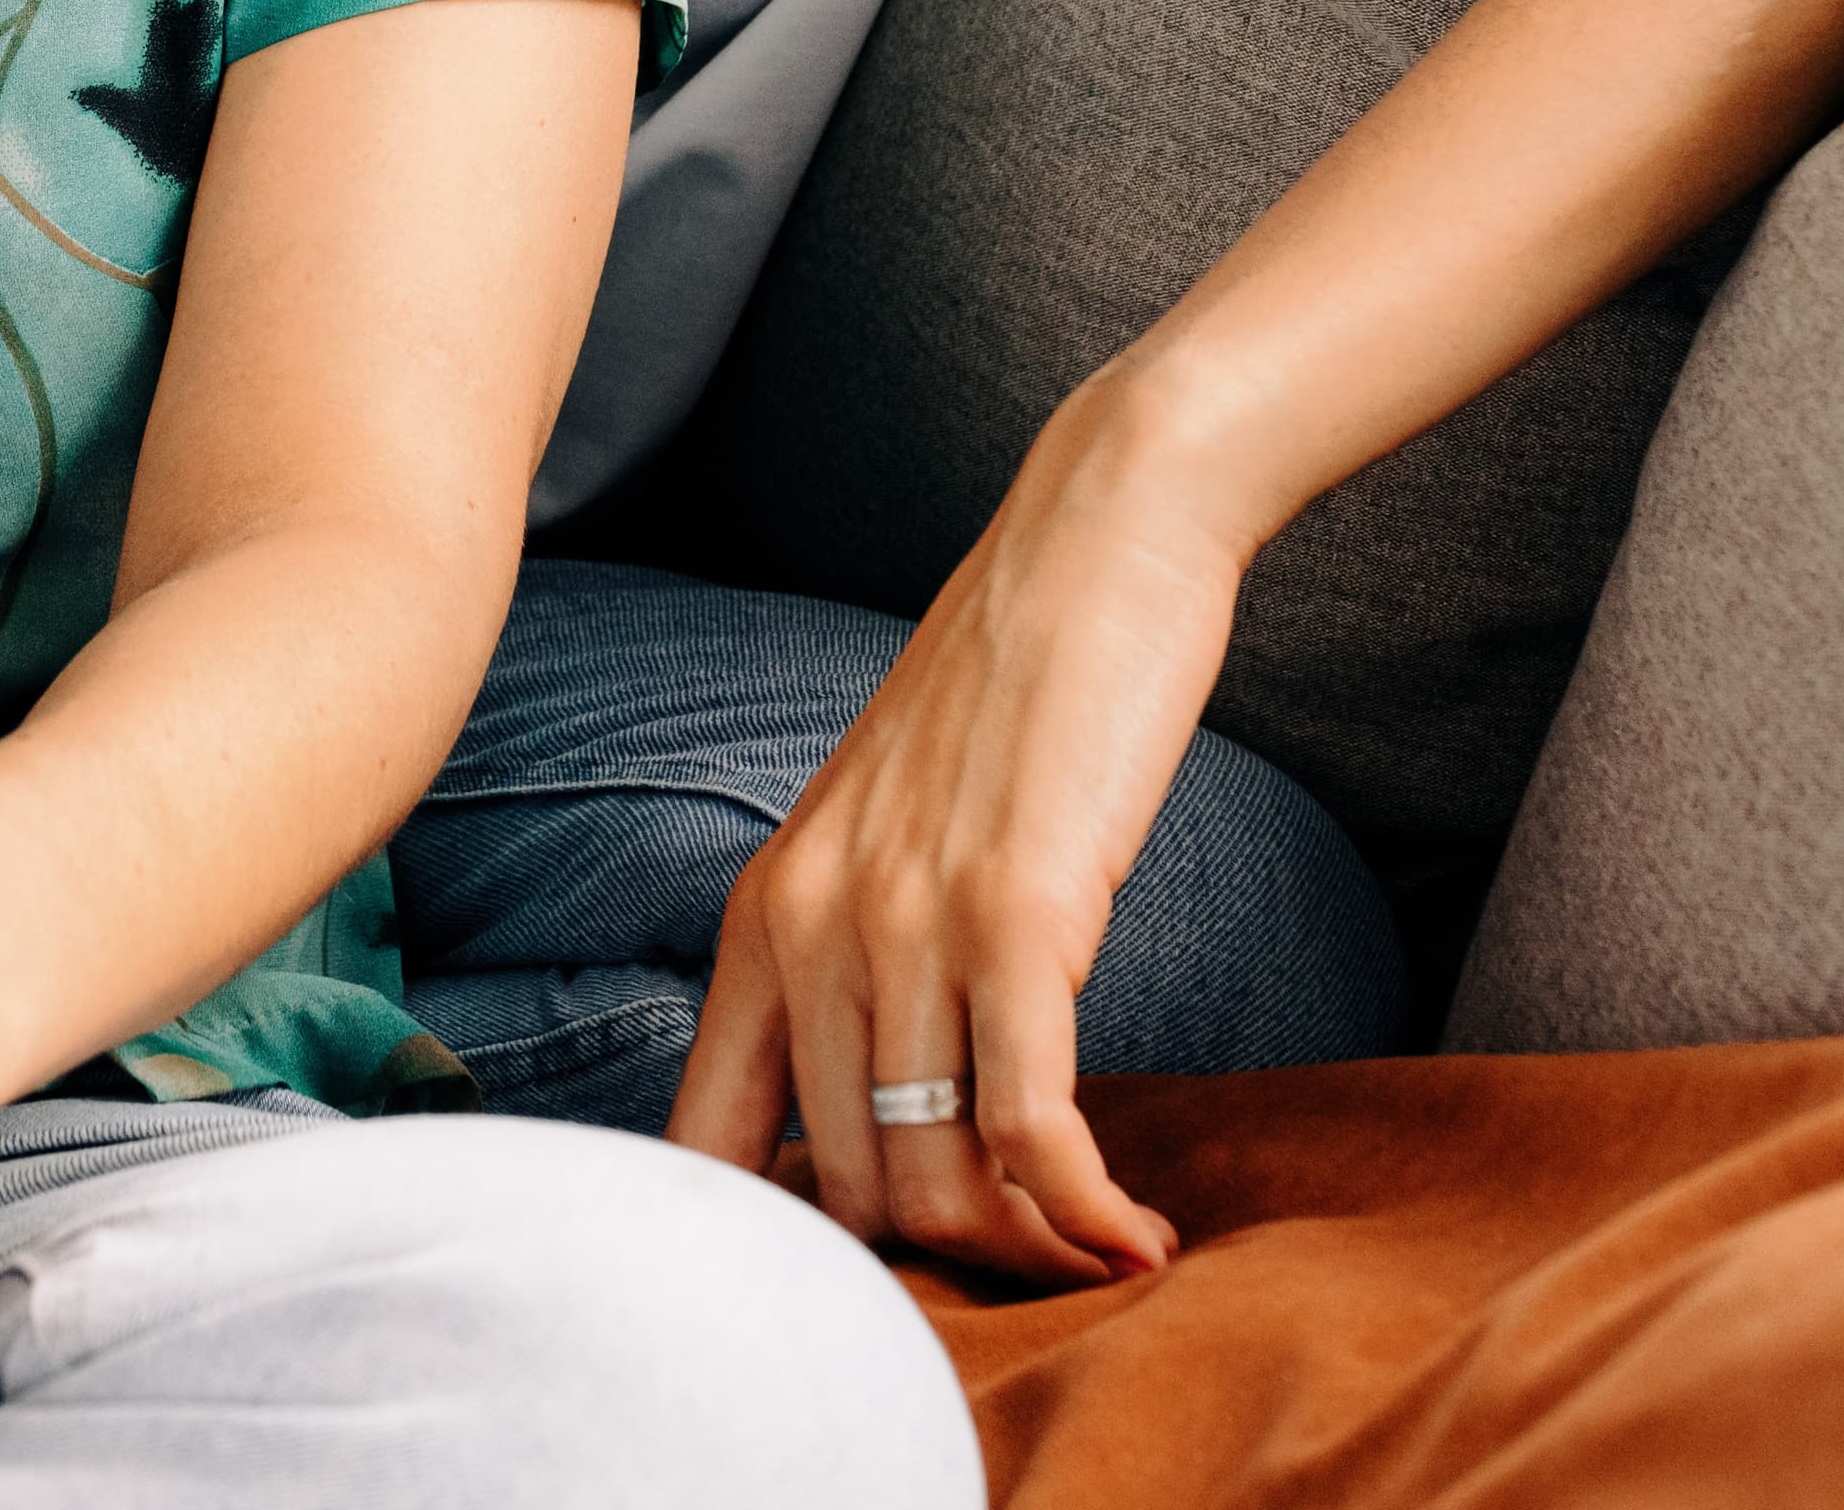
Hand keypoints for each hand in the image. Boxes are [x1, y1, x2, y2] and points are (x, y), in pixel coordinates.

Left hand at [665, 383, 1246, 1284]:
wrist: (1091, 547)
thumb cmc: (1004, 702)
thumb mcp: (883, 837)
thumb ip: (855, 965)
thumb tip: (874, 1132)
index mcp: (763, 914)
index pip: (705, 1147)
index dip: (773, 1258)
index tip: (871, 1295)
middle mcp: (812, 926)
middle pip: (849, 1195)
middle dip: (946, 1261)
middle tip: (1034, 1259)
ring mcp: (909, 921)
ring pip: (940, 1179)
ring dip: (1030, 1247)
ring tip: (1096, 1243)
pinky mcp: (1019, 914)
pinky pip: (1034, 1126)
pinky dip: (1088, 1208)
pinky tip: (1138, 1230)